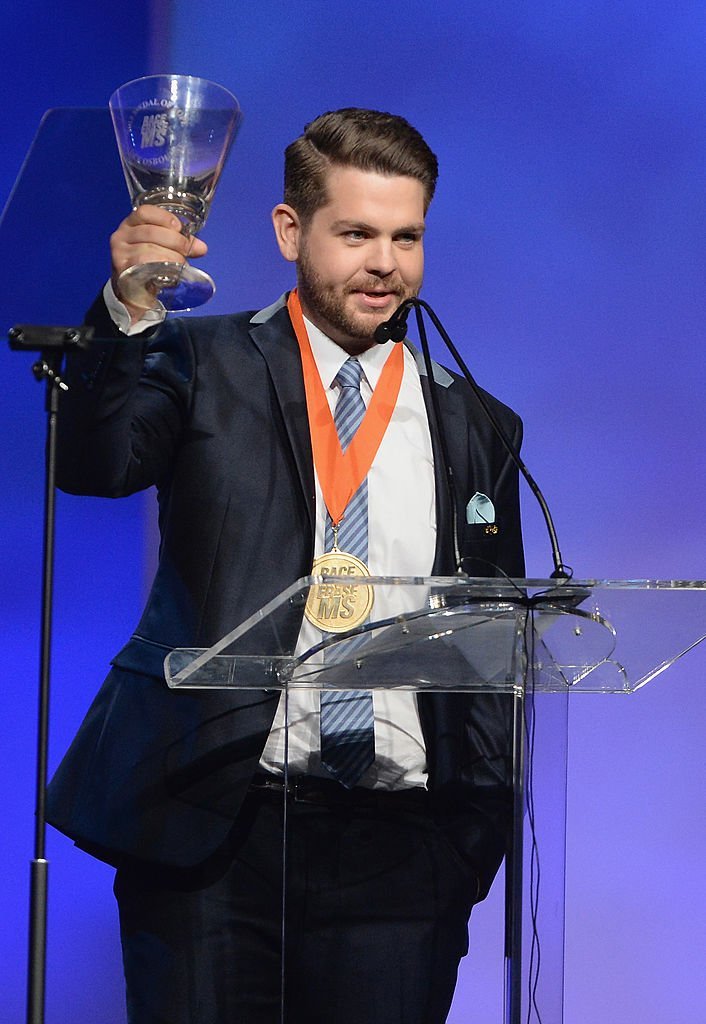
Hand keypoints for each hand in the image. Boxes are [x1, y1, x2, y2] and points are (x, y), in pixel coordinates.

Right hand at [110, 206, 207, 320]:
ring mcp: (119, 252)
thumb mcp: (163, 249)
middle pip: (151, 232)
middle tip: (187, 251)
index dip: (164, 217)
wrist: (132, 291)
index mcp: (131, 224)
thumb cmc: (147, 265)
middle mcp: (121, 235)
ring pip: (149, 249)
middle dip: (175, 241)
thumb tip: (201, 248)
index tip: (179, 227)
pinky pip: (144, 263)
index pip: (145, 212)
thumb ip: (181, 245)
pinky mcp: (122, 268)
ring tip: (180, 263)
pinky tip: (170, 271)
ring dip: (171, 256)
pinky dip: (161, 265)